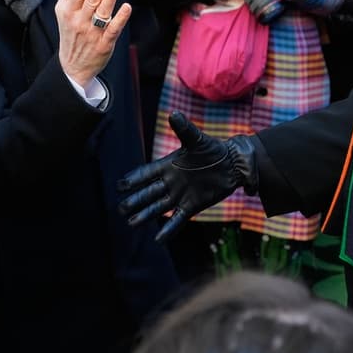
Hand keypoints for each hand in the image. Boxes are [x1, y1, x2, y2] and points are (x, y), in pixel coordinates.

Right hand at [55, 0, 132, 87]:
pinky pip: (113, 30)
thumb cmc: (70, 32)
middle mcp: (79, 22)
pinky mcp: (104, 44)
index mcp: (68, 12)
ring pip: (102, 13)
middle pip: (91, 0)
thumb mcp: (63, 11)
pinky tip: (127, 7)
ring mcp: (92, 34)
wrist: (72, 66)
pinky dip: (120, 18)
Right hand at [117, 113, 258, 241]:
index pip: (147, 173)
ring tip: (130, 223)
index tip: (120, 185)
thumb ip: (184, 129)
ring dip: (145, 214)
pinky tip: (158, 238)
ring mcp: (181, 195)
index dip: (134, 179)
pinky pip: (178, 219)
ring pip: (158, 207)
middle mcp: (172, 182)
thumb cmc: (214, 149)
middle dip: (135, 200)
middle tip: (120, 208)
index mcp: (169, 165)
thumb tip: (174, 114)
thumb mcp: (198, 139)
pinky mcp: (193, 206)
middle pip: (149, 193)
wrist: (233, 165)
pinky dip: (168, 229)